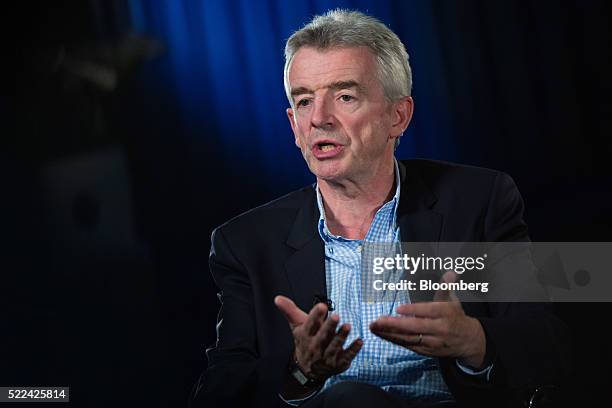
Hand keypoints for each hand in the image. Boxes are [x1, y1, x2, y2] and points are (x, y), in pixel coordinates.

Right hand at [274, 295, 362, 380]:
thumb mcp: (296, 326)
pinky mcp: (338, 363)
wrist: (308, 369)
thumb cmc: (305, 342)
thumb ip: (289, 311)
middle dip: (329, 326)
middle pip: (322, 336)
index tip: (322, 306)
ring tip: (347, 326)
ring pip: (334, 346)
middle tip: (336, 316)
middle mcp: (315, 347)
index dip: (315, 316)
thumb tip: (278, 298)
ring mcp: (327, 357)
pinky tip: (360, 341)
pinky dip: (353, 350)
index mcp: (305, 336)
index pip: (309, 325)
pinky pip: (346, 356)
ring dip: (341, 337)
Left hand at [369, 272, 486, 368]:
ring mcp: (432, 342)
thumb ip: (446, 286)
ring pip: (409, 338)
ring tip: (374, 326)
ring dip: (389, 333)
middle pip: (416, 327)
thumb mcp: (453, 300)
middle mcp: (440, 329)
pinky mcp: (426, 351)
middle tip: (378, 320)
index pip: (428, 312)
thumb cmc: (455, 317)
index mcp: (446, 314)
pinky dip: (393, 340)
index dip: (413, 310)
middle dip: (395, 325)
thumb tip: (450, 272)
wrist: (469, 342)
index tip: (398, 308)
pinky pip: (407, 345)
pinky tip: (381, 333)